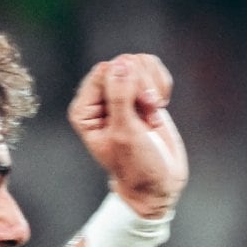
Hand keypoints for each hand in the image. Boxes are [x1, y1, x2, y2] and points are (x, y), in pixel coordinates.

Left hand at [69, 53, 189, 222]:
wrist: (159, 183)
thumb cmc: (137, 166)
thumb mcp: (125, 133)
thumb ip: (120, 96)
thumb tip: (122, 63)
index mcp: (85, 109)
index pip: (105, 71)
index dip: (128, 82)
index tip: (143, 105)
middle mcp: (100, 98)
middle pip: (123, 64)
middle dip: (143, 85)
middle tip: (151, 110)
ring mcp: (121, 93)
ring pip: (138, 63)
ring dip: (153, 86)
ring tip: (155, 110)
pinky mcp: (141, 92)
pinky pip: (151, 68)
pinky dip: (161, 83)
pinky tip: (161, 104)